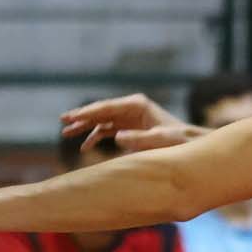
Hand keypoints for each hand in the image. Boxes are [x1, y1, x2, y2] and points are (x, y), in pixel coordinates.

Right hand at [60, 92, 193, 155]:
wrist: (189, 143)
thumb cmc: (178, 140)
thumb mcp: (159, 140)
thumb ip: (139, 138)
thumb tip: (116, 136)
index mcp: (136, 105)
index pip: (106, 107)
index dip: (86, 112)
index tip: (70, 117)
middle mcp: (131, 107)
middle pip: (100, 110)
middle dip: (81, 116)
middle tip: (63, 121)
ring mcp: (129, 117)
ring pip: (101, 120)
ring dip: (85, 126)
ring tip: (67, 133)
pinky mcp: (130, 128)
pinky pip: (107, 130)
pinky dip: (95, 137)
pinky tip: (85, 146)